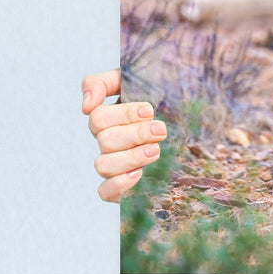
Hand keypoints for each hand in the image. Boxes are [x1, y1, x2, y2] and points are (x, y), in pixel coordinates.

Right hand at [82, 69, 165, 202]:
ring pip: (103, 165)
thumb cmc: (159, 97)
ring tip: (156, 150)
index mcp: (107, 119)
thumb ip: (103, 83)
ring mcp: (113, 164)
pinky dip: (119, 184)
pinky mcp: (121, 187)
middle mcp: (107, 142)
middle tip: (160, 130)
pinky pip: (105, 192)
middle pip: (105, 141)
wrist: (186, 121)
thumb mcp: (133, 81)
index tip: (149, 110)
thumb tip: (86, 105)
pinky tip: (139, 173)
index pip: (98, 118)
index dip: (124, 114)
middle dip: (135, 134)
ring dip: (131, 157)